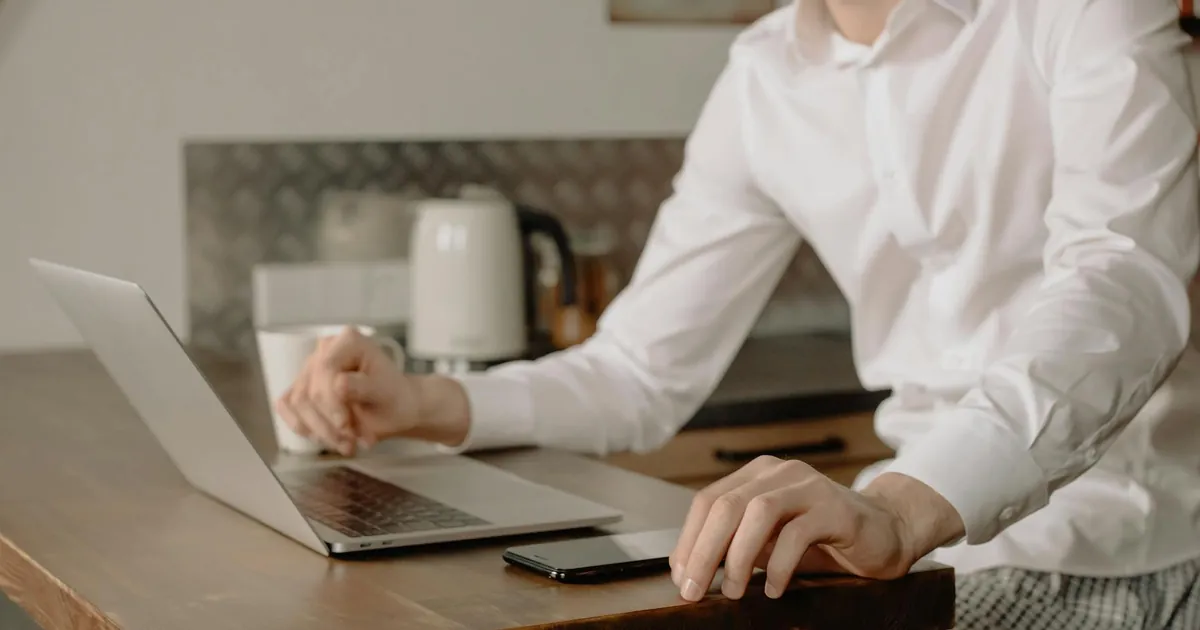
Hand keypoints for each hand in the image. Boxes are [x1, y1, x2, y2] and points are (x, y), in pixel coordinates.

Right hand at [275, 327, 469, 454]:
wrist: (395, 409)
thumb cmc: (393, 397)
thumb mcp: (385, 393)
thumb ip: (362, 387)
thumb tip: (338, 384)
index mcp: (349, 341)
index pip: (325, 369)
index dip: (331, 402)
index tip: (346, 426)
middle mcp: (325, 349)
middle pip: (309, 391)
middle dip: (328, 423)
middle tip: (352, 441)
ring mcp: (310, 368)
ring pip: (296, 403)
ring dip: (319, 431)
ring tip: (346, 445)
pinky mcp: (301, 387)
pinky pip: (287, 406)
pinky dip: (303, 427)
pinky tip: (325, 439)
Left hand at [669, 456, 962, 601]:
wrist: (886, 530)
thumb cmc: (823, 538)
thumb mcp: (771, 540)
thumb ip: (738, 544)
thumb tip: (694, 570)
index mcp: (757, 475)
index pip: (708, 501)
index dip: (689, 540)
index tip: (680, 577)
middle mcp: (779, 472)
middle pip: (726, 505)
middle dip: (704, 551)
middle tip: (694, 590)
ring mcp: (809, 485)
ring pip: (757, 512)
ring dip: (737, 556)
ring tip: (733, 591)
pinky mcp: (836, 508)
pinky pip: (797, 533)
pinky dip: (778, 565)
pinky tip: (772, 588)